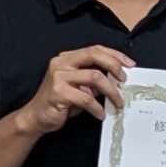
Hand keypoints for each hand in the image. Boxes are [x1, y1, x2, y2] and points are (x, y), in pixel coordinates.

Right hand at [12, 45, 130, 135]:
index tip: (129, 64)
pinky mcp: (59, 93)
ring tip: (117, 102)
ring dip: (111, 91)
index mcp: (66, 58)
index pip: (95, 49)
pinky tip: (101, 113)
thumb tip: (117, 80)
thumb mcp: (79, 86)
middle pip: (94, 55)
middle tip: (124, 80)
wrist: (36, 117)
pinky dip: (97, 108)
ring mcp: (58, 77)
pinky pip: (86, 98)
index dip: (114, 55)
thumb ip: (93, 80)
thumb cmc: (59, 102)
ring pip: (95, 77)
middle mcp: (61, 63)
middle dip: (114, 66)